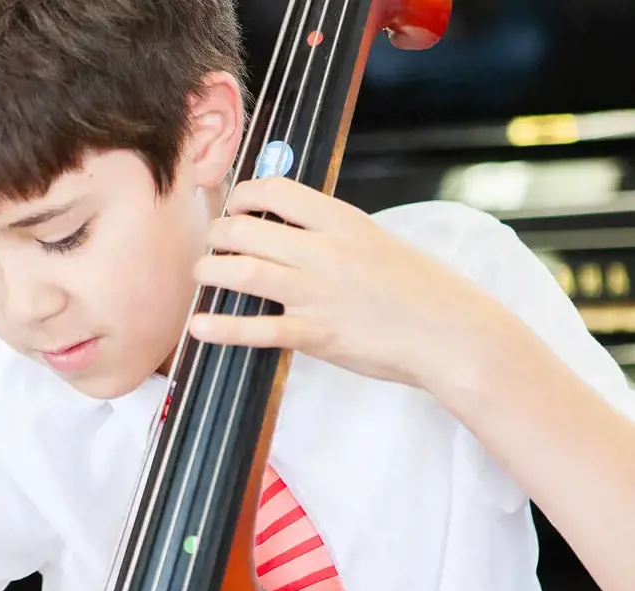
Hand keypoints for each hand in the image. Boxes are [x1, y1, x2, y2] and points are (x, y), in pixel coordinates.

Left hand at [188, 177, 508, 389]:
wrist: (454, 334)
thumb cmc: (421, 289)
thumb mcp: (378, 242)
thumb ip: (334, 233)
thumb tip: (292, 224)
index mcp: (343, 221)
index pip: (276, 191)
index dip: (243, 195)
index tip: (233, 205)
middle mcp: (326, 252)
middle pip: (248, 230)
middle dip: (218, 235)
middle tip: (212, 244)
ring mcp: (319, 293)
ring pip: (244, 272)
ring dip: (211, 272)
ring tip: (202, 275)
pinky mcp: (317, 335)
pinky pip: (258, 329)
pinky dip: (223, 328)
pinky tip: (200, 327)